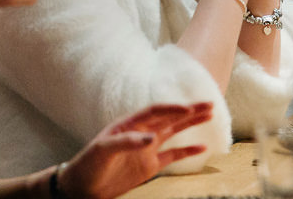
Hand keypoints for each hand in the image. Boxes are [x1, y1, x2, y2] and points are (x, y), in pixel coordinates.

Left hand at [60, 102, 213, 198]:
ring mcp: (147, 149)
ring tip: (210, 116)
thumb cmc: (88, 164)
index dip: (171, 109)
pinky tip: (202, 147)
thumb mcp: (103, 150)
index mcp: (129, 124)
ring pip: (174, 132)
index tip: (188, 108)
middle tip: (210, 104)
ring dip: (191, 124)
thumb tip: (152, 138)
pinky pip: (173, 156)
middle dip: (189, 111)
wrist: (82, 188)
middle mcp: (141, 133)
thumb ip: (127, 142)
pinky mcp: (150, 166)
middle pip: (169, 118)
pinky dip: (188, 151)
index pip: (154, 112)